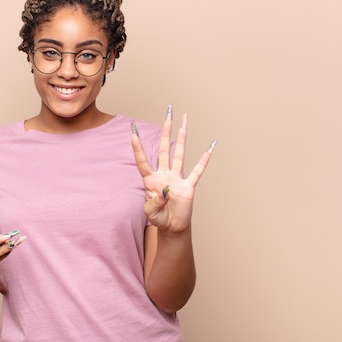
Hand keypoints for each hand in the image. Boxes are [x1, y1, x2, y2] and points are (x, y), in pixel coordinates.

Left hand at [131, 106, 214, 232]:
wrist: (172, 227)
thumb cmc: (159, 218)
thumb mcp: (151, 213)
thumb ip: (155, 202)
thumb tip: (165, 190)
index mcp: (150, 180)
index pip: (143, 161)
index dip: (138, 148)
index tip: (133, 132)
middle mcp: (164, 175)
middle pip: (164, 149)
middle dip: (166, 131)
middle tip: (168, 114)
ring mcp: (177, 179)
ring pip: (179, 154)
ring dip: (182, 138)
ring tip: (184, 123)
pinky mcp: (188, 187)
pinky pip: (196, 172)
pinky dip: (203, 162)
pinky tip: (209, 149)